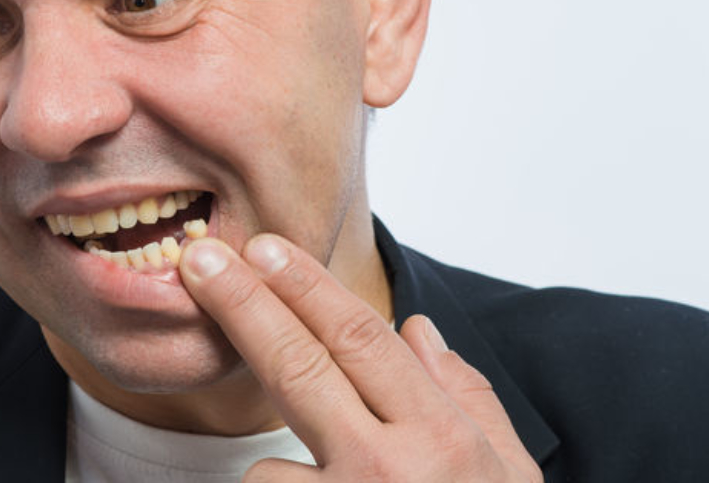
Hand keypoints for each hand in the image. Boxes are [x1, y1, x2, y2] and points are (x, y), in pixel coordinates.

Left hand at [179, 233, 540, 481]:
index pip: (360, 338)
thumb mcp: (507, 476)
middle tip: (201, 260)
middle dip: (244, 304)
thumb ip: (467, 398)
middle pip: (299, 366)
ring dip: (281, 482)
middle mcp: (392, 470)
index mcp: (442, 437)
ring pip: (267, 470)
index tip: (262, 248)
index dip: (305, 286)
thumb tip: (419, 330)